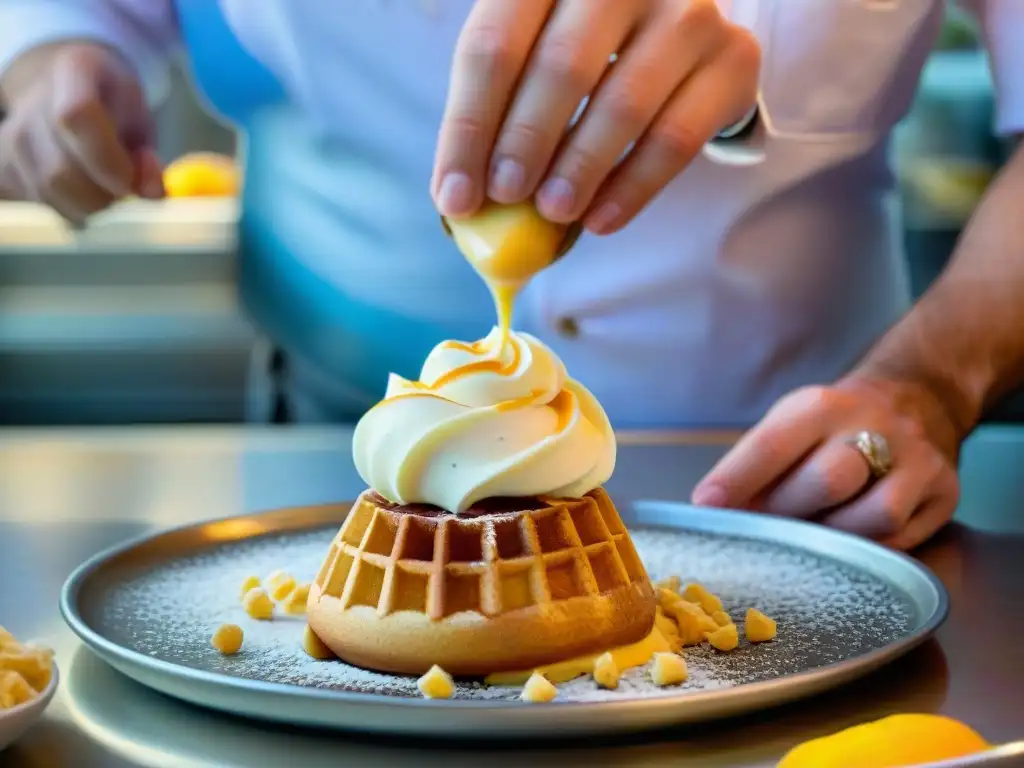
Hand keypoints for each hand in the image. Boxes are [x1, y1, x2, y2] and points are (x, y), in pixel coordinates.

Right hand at [0, 42, 163, 224]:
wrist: (66, 87)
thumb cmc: (112, 105)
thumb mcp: (142, 120)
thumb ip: (149, 158)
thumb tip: (150, 194)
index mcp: (75, 71)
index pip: (76, 116)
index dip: (106, 162)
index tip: (130, 185)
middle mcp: (32, 101)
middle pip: (58, 171)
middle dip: (101, 200)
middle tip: (125, 200)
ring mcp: (11, 134)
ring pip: (46, 195)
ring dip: (85, 209)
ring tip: (106, 194)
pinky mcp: (2, 165)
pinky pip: (34, 204)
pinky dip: (65, 211)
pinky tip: (81, 196)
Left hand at [433, 0, 759, 232]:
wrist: (675, 32)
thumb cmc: (582, 48)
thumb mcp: (529, 57)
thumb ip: (497, 115)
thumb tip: (459, 200)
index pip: (495, 46)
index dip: (470, 127)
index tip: (454, 195)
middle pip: (562, 66)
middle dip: (526, 141)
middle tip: (505, 195)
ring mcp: (688, 11)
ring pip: (623, 104)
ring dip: (580, 168)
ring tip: (552, 212)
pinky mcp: (733, 58)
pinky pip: (678, 137)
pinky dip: (634, 187)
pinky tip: (601, 220)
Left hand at [691, 376, 963, 550]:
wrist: (915, 398)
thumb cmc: (832, 426)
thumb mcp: (791, 426)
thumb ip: (757, 466)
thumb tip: (714, 514)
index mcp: (821, 406)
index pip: (773, 444)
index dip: (737, 479)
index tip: (708, 505)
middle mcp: (873, 425)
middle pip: (828, 481)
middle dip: (790, 513)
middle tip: (769, 529)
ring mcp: (917, 458)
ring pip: (874, 517)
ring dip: (834, 539)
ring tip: (813, 536)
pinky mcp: (945, 490)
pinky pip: (903, 539)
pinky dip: (868, 551)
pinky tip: (850, 543)